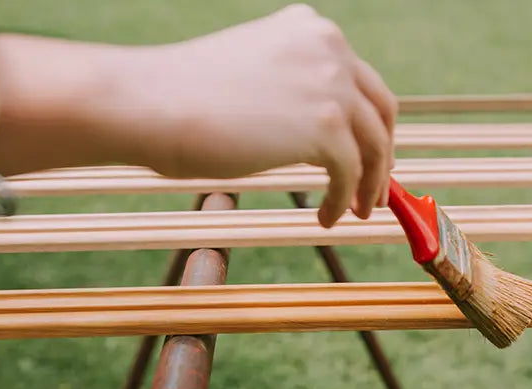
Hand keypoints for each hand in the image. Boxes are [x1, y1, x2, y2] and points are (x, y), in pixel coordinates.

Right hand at [128, 4, 397, 226]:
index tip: (367, 155)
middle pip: (380, 111)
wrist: (150, 104)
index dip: (370, 124)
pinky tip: (325, 217)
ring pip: (373, 146)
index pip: (360, 81)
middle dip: (382, 155)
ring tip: (356, 212)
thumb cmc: (184, 96)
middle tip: (374, 191)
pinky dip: (341, 200)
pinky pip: (350, 173)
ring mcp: (330, 83)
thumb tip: (322, 136)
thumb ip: (294, 89)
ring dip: (368, 185)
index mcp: (310, 27)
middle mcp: (328, 46)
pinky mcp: (325, 125)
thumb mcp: (255, 75)